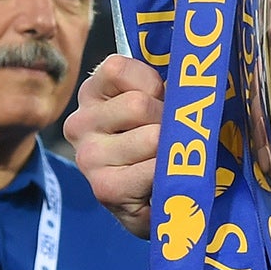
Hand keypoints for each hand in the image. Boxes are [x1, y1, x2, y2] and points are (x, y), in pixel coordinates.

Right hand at [64, 54, 163, 237]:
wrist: (163, 200)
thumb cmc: (164, 140)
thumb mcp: (159, 102)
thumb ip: (162, 83)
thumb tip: (191, 76)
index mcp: (92, 94)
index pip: (117, 69)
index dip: (152, 84)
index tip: (160, 99)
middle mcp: (80, 123)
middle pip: (138, 105)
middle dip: (168, 119)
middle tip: (170, 135)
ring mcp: (88, 157)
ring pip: (151, 137)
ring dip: (171, 147)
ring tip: (166, 158)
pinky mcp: (104, 188)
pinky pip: (154, 168)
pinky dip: (169, 172)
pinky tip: (162, 179)